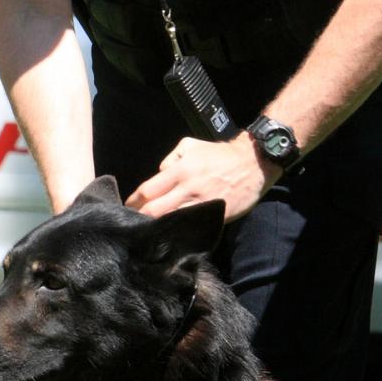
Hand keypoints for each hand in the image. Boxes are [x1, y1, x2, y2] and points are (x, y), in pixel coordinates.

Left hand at [126, 131, 278, 220]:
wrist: (253, 162)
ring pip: (172, 221)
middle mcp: (188, 188)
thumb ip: (170, 159)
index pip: (148, 190)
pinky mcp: (216, 215)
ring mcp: (202, 204)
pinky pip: (193, 226)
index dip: (134, 202)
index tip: (128, 208)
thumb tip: (159, 175)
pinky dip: (181, 231)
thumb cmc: (220, 154)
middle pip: (155, 210)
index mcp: (180, 170)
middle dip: (141, 218)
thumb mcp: (190, 145)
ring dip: (159, 227)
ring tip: (151, 232)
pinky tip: (174, 235)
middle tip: (134, 224)